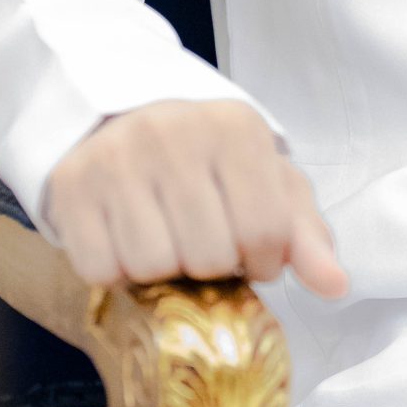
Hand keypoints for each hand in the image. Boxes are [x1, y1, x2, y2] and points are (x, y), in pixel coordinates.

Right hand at [43, 99, 349, 298]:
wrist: (123, 120)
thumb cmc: (210, 162)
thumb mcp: (267, 184)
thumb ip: (305, 235)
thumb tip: (336, 286)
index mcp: (235, 127)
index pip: (265, 231)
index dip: (261, 261)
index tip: (249, 251)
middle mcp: (173, 133)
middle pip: (207, 255)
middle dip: (210, 266)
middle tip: (201, 243)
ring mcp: (116, 157)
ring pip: (151, 266)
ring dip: (162, 271)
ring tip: (165, 239)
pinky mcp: (69, 186)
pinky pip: (99, 268)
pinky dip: (115, 271)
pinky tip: (125, 241)